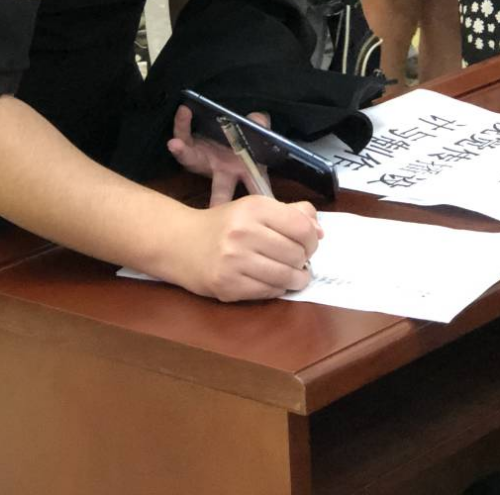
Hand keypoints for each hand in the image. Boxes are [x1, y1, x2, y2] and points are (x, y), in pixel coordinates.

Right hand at [167, 195, 321, 300]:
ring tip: (293, 276)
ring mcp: (234, 261)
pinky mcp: (228, 285)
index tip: (308, 244)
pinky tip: (272, 281)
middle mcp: (243, 232)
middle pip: (296, 254)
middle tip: (297, 261)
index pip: (302, 228)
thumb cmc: (223, 225)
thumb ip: (291, 213)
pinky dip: (277, 289)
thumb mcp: (254, 208)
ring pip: (286, 276)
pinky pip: (269, 292)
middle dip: (303, 261)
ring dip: (296, 279)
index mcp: (254, 207)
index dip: (312, 240)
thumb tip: (320, 231)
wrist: (180, 243)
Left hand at [169, 105, 271, 205]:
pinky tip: (184, 111)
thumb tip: (260, 121)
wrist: (226, 123)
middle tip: (214, 210)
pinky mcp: (189, 145)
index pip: (257, 188)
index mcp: (244, 171)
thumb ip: (260, 124)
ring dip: (184, 153)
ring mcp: (204, 160)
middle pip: (221, 191)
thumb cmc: (246, 133)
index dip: (262, 199)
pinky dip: (182, 124)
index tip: (264, 209)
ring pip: (192, 160)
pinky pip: (184, 134)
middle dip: (218, 201)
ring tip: (175, 144)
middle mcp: (223, 171)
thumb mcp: (257, 127)